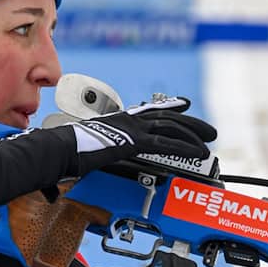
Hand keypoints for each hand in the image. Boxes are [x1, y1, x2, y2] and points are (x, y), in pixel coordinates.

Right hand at [67, 96, 216, 175]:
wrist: (58, 150)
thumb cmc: (66, 152)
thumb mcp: (88, 149)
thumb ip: (99, 152)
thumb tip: (99, 161)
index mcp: (118, 120)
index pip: (149, 111)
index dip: (169, 107)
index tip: (184, 105)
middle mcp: (127, 120)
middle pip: (166, 117)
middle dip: (191, 124)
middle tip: (209, 131)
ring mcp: (130, 128)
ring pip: (170, 126)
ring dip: (193, 134)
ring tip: (209, 142)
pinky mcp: (132, 140)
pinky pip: (164, 143)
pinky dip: (183, 147)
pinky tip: (197, 152)